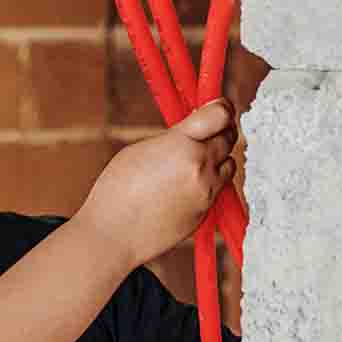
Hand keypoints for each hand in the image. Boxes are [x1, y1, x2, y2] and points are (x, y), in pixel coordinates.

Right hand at [80, 100, 236, 268]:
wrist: (113, 235)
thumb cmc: (116, 192)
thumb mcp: (140, 150)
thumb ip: (173, 138)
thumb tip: (194, 131)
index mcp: (180, 144)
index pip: (220, 115)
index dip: (221, 108)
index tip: (219, 106)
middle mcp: (200, 166)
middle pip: (228, 138)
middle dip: (219, 132)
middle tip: (206, 132)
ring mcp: (206, 192)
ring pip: (228, 165)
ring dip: (217, 159)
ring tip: (193, 162)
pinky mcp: (206, 212)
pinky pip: (218, 189)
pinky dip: (208, 183)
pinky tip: (184, 187)